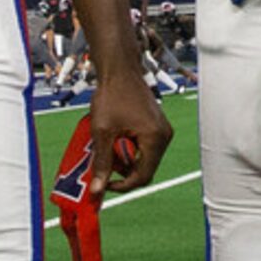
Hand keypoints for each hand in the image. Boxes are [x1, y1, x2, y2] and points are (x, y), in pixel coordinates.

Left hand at [84, 70, 169, 196]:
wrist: (120, 70)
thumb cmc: (112, 95)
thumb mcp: (102, 132)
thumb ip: (101, 162)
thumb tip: (97, 189)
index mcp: (155, 138)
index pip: (143, 176)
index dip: (122, 185)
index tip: (103, 183)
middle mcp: (164, 136)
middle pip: (145, 169)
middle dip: (123, 171)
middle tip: (103, 165)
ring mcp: (162, 130)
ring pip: (145, 159)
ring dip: (125, 160)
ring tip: (107, 149)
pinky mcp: (157, 126)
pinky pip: (145, 147)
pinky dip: (129, 149)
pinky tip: (114, 140)